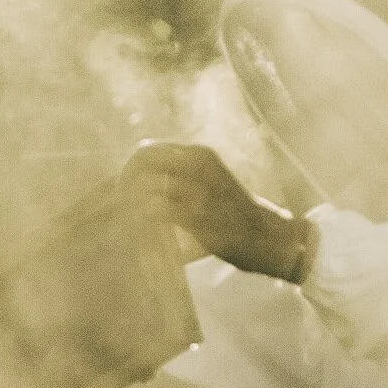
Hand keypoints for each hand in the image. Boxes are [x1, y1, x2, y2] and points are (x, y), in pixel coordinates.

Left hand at [118, 139, 310, 283]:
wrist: (272, 236)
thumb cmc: (239, 211)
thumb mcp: (214, 179)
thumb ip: (186, 174)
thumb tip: (149, 174)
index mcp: (200, 155)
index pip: (149, 150)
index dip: (129, 169)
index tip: (121, 188)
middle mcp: (197, 166)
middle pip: (141, 165)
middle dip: (123, 184)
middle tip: (115, 206)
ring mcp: (197, 190)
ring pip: (145, 188)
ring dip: (128, 204)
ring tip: (120, 221)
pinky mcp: (197, 217)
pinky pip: (156, 213)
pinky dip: (140, 221)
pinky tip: (134, 232)